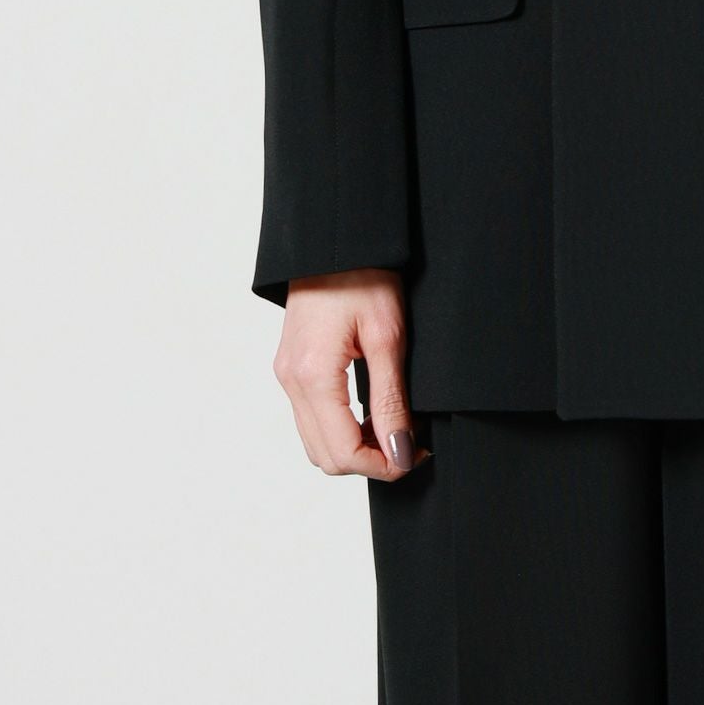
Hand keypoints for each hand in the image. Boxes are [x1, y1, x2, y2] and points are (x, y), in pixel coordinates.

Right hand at [272, 269, 421, 478]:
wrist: (335, 239)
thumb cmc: (364, 276)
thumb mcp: (388, 336)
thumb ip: (391, 400)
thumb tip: (401, 452)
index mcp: (312, 375)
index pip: (344, 452)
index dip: (384, 465)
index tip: (417, 456)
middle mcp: (290, 382)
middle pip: (326, 457)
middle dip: (369, 462)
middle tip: (410, 444)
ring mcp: (285, 376)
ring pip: (315, 442)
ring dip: (354, 447)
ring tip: (394, 427)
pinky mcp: (290, 368)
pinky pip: (311, 418)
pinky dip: (340, 428)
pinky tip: (371, 411)